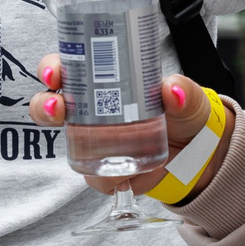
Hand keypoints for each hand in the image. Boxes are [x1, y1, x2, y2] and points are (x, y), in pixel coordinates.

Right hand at [30, 56, 224, 199]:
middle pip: (52, 105)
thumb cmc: (184, 115)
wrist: (199, 155)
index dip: (53, 69)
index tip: (54, 74)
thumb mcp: (188, 98)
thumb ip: (182, 91)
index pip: (69, 68)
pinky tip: (124, 175)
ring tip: (93, 148)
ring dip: (75, 149)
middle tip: (56, 108)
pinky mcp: (105, 171)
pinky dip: (106, 177)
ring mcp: (95, 141)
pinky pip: (95, 177)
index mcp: (107, 80)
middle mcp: (92, 110)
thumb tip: (172, 90)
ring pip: (67, 143)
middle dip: (45, 106)